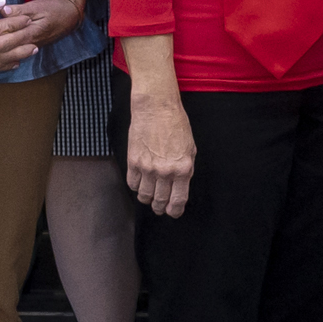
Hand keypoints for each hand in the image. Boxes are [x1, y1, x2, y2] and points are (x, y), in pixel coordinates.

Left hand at [0, 0, 77, 79]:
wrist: (70, 17)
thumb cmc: (54, 9)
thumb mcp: (38, 6)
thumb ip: (19, 10)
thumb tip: (4, 10)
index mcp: (30, 32)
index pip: (9, 40)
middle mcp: (25, 45)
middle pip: (1, 58)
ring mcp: (24, 50)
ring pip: (1, 63)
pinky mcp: (23, 51)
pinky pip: (5, 62)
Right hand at [127, 91, 197, 217]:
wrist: (156, 108)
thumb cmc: (176, 125)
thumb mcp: (189, 149)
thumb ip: (185, 169)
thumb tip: (180, 186)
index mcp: (183, 169)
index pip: (178, 200)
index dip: (175, 211)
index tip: (173, 212)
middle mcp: (165, 172)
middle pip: (160, 201)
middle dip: (160, 208)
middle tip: (160, 207)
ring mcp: (148, 168)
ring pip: (144, 196)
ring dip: (147, 199)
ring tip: (149, 196)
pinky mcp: (133, 161)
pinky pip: (132, 183)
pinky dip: (136, 186)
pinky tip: (140, 182)